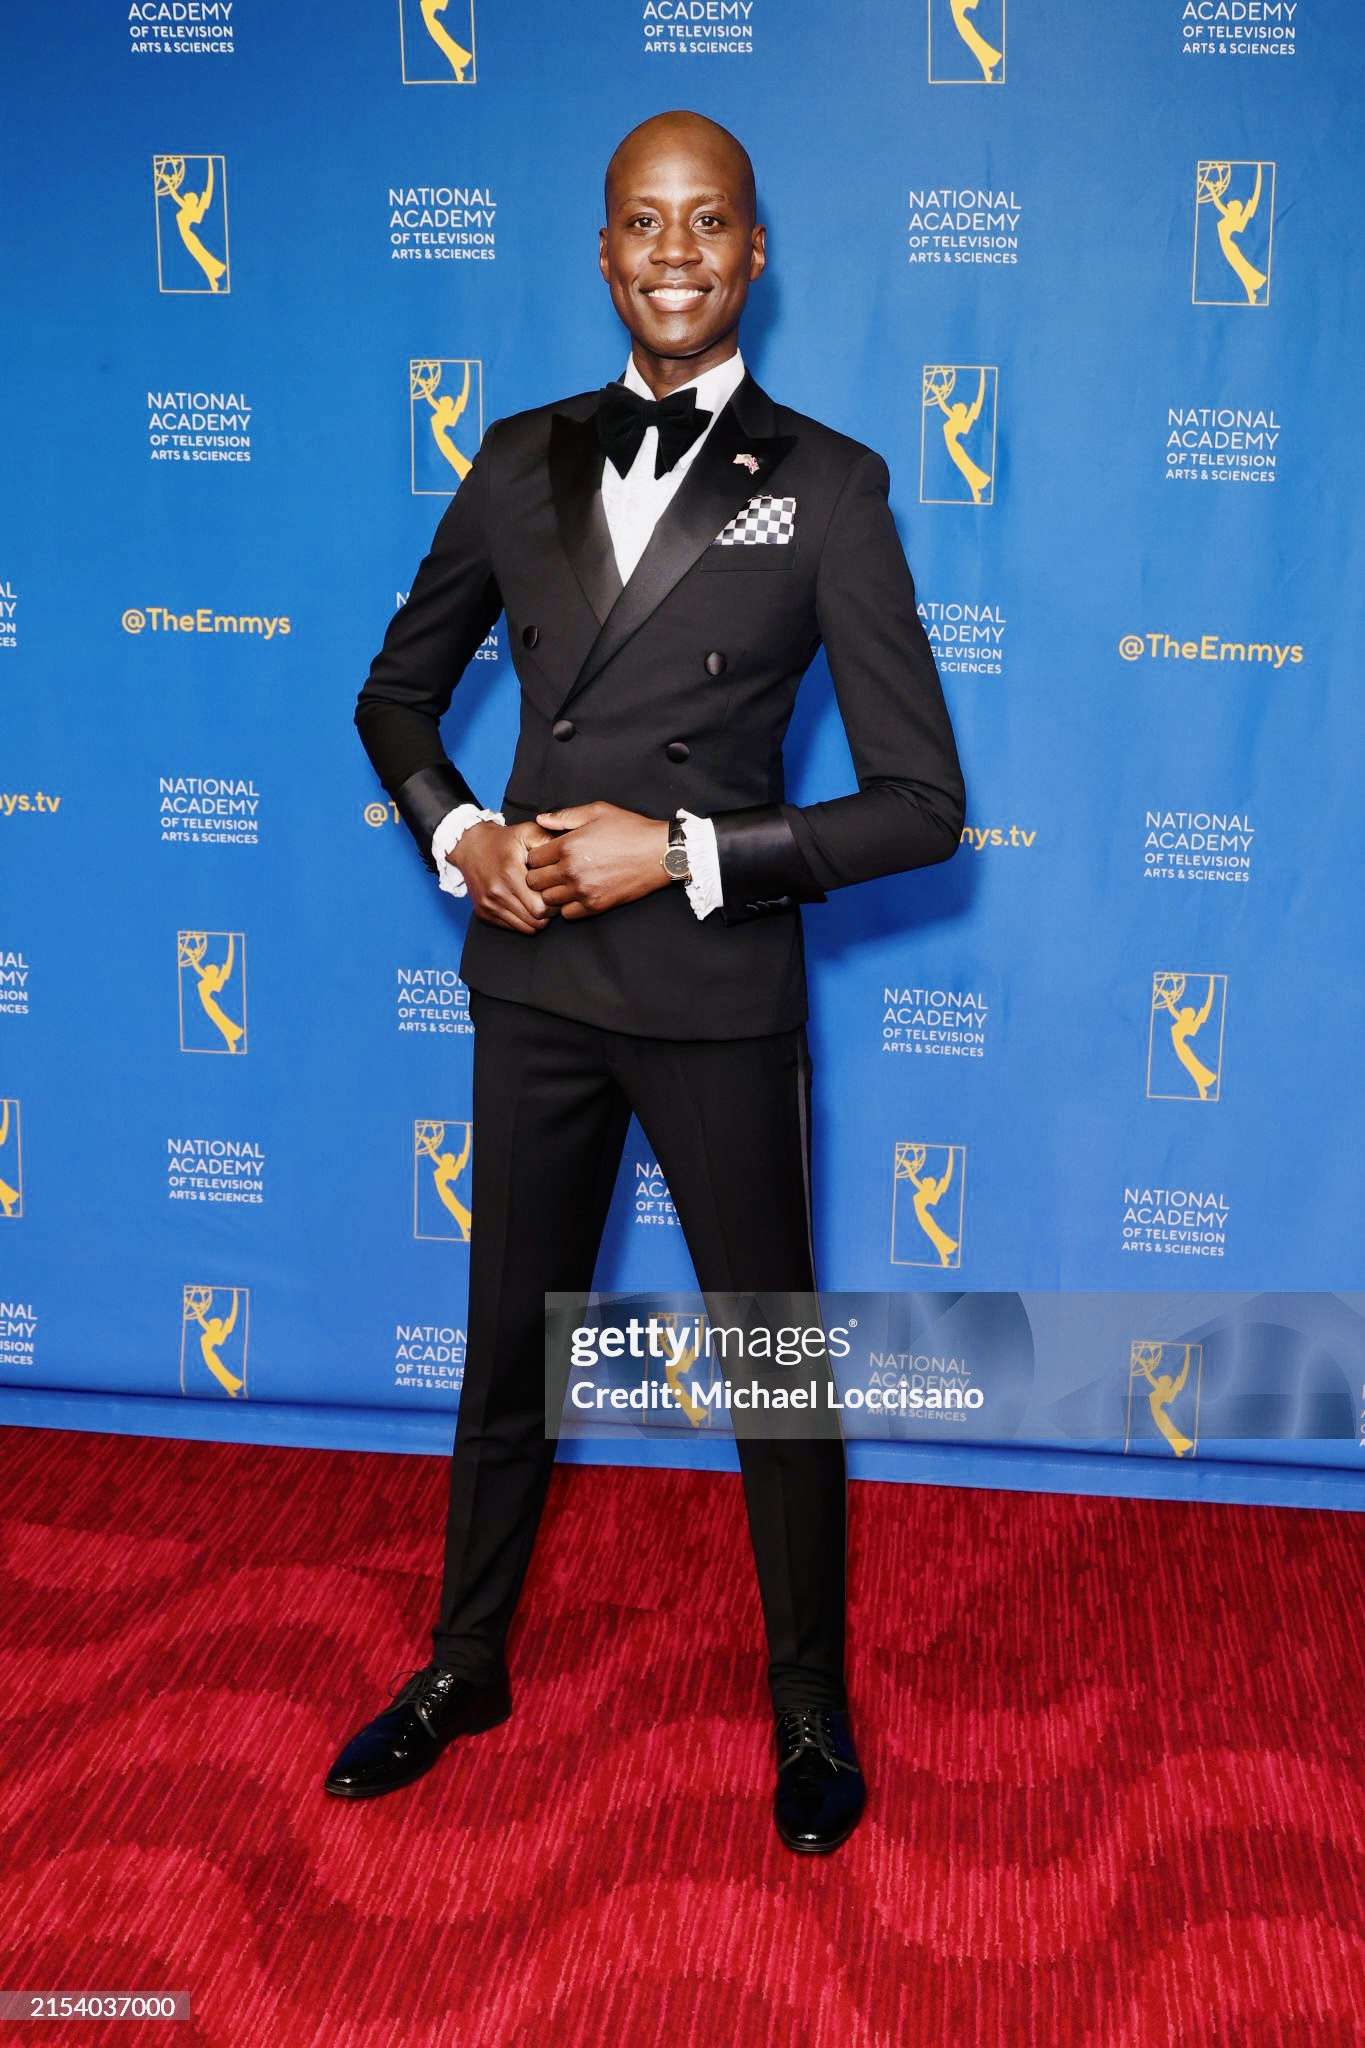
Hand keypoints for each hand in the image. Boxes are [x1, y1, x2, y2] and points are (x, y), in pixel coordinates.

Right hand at [450, 819, 560, 934]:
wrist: (470, 846)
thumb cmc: (503, 840)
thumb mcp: (527, 832)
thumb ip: (549, 842)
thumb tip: (567, 856)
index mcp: (510, 873)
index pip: (541, 907)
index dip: (555, 903)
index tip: (555, 892)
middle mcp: (497, 892)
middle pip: (535, 921)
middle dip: (548, 914)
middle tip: (550, 899)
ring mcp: (489, 905)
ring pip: (525, 928)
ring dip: (536, 919)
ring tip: (537, 902)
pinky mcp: (483, 913)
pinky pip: (512, 928)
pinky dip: (522, 921)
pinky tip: (524, 905)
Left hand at [525, 802, 673, 919]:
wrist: (659, 853)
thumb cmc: (630, 829)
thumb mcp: (598, 812)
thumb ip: (565, 816)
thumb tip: (540, 820)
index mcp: (568, 845)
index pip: (532, 858)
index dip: (537, 856)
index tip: (547, 856)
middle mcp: (571, 870)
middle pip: (534, 881)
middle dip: (539, 875)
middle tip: (551, 871)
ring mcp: (583, 890)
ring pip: (547, 899)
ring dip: (552, 892)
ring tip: (563, 884)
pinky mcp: (596, 905)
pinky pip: (567, 914)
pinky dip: (568, 906)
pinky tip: (576, 895)